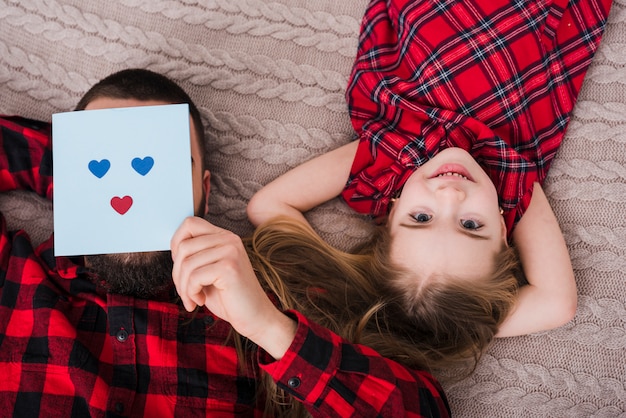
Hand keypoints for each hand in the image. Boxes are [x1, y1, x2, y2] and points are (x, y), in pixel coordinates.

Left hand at [170, 217, 296, 358]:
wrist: (255, 317)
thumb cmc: (229, 297)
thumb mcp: (209, 271)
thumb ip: (195, 256)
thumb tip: (174, 249)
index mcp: (224, 236)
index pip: (189, 224)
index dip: (176, 244)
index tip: (182, 268)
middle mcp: (229, 239)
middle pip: (183, 246)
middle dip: (177, 273)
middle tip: (185, 292)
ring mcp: (230, 251)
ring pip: (187, 263)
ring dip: (183, 287)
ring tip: (192, 299)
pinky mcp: (229, 267)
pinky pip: (194, 277)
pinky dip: (191, 293)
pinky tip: (200, 301)